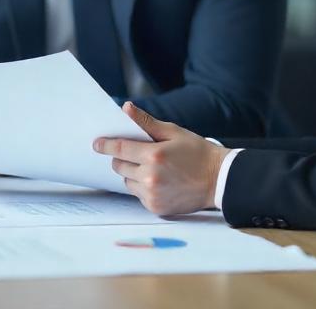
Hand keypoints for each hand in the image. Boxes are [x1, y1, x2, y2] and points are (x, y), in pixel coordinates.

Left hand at [94, 102, 228, 215]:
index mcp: (154, 155)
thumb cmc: (197, 152)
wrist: (218, 180)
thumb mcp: (173, 132)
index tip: (97, 143)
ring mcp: (153, 195)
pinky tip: (159, 181)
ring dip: (133, 174)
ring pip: (127, 182)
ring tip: (152, 168)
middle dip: (123, 158)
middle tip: (136, 154)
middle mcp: (150, 177)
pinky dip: (143, 188)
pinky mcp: (156, 207)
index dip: (105, 145)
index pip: (119, 149)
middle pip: (120, 166)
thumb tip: (125, 108)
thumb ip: (146, 122)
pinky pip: (138, 195)